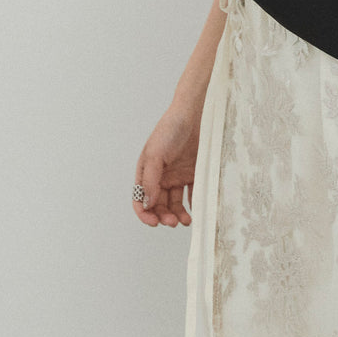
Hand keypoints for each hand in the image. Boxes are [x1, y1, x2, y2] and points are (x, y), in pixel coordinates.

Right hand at [133, 101, 201, 228]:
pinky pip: (192, 194)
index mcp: (147, 173)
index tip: (155, 222)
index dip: (145, 214)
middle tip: (173, 222)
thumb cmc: (170, 130)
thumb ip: (151, 180)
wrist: (194, 114)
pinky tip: (197, 210)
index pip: (141, 200)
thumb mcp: (155, 154)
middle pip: (159, 205)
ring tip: (186, 220)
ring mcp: (178, 176)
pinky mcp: (194, 173)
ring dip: (178, 214)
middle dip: (164, 216)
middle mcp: (161, 177)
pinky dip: (194, 204)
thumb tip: (148, 204)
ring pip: (175, 203)